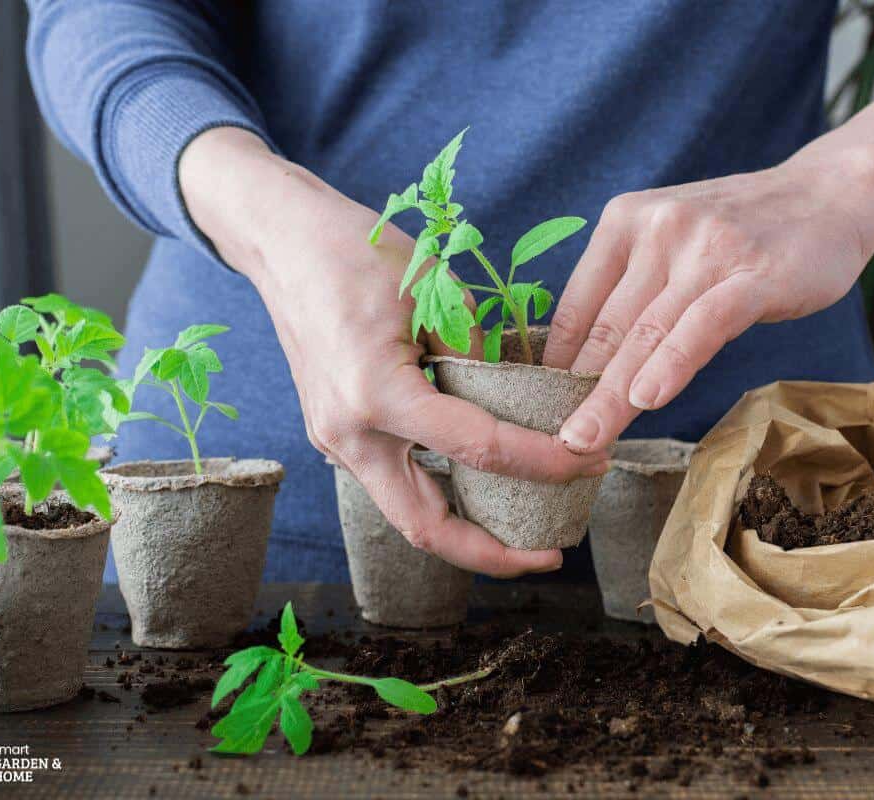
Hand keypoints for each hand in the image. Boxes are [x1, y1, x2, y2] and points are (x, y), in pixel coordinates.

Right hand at [179, 128, 607, 576]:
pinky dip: (442, 494)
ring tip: (526, 527)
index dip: (543, 463)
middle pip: (426, 527)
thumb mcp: (435, 289)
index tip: (590, 463)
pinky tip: (483, 485)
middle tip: (550, 553)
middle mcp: (348, 434)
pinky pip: (394, 482)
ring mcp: (335, 441)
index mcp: (376, 394)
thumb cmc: (355, 252)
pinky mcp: (337, 436)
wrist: (282, 243)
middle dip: (493, 553)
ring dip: (467, 530)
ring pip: (407, 514)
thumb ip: (477, 352)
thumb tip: (515, 399)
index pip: (479, 448)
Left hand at [543, 87, 873, 451]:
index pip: (577, 305)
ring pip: (646, 333)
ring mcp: (705, 248)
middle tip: (551, 442)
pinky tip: (647, 400)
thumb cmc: (744, 232)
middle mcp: (657, 228)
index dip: (555, 364)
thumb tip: (582, 360)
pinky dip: (671, 364)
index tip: (540, 410)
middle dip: (576, 392)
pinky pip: (702, 326)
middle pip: (607, 327)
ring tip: (584, 439)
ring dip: (611, 395)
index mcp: (625, 221)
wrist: (831, 194)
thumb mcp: (674, 242)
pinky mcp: (751, 274)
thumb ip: (633, 288)